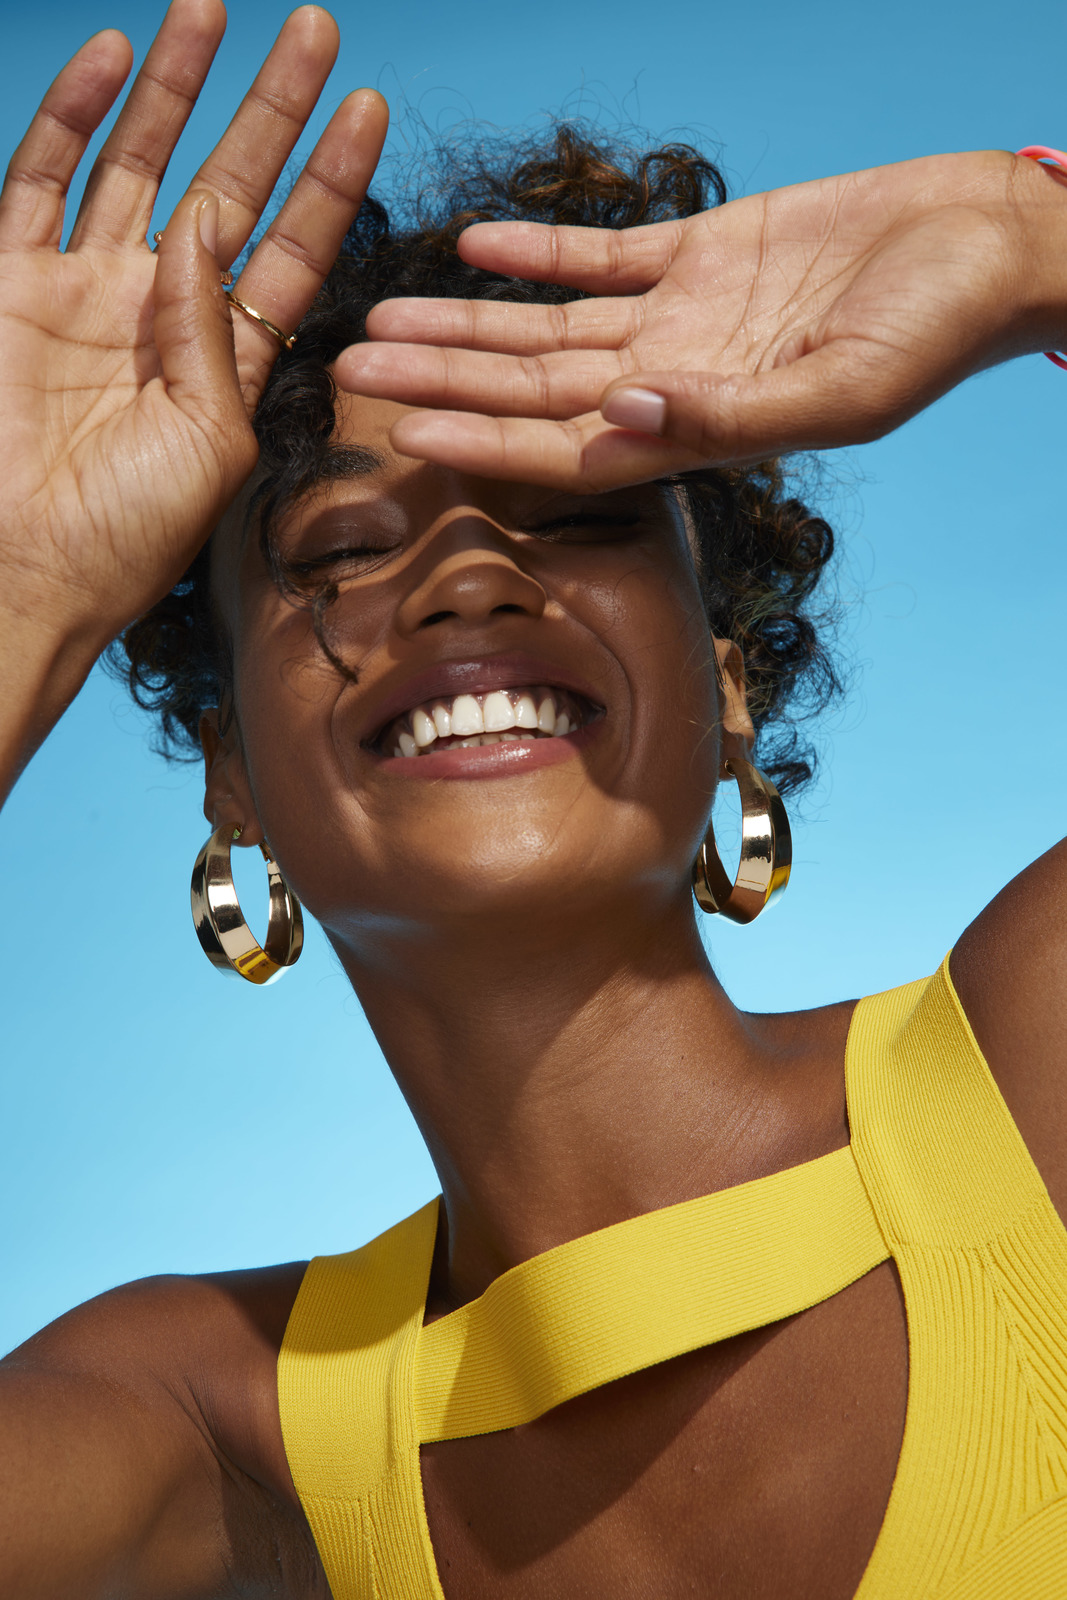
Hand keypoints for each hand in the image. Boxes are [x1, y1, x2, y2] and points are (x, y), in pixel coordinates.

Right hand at [0, 0, 386, 655]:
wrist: (24, 569)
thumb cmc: (128, 534)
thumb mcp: (212, 440)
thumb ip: (217, 331)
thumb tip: (210, 221)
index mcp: (229, 362)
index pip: (293, 248)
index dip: (330, 178)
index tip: (368, 106)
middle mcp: (164, 316)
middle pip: (231, 187)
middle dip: (272, 109)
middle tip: (315, 28)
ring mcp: (87, 292)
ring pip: (139, 164)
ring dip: (178, 88)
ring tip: (215, 10)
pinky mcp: (13, 283)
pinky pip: (40, 179)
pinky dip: (72, 115)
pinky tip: (113, 54)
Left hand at [337, 151, 1066, 487]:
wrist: (986, 248)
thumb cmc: (937, 332)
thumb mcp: (843, 387)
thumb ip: (730, 416)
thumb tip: (623, 421)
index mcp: (700, 428)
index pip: (565, 451)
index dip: (482, 446)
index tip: (402, 438)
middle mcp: (672, 380)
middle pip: (530, 390)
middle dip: (440, 382)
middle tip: (345, 372)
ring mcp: (680, 316)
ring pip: (546, 325)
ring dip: (464, 322)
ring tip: (379, 314)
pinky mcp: (700, 251)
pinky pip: (601, 254)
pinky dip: (537, 250)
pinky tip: (468, 243)